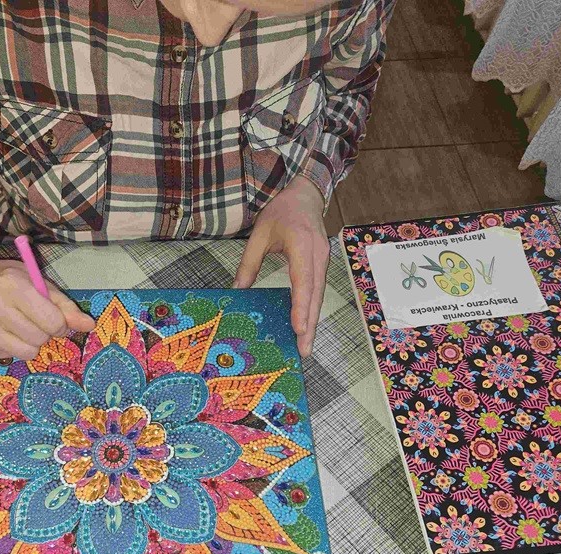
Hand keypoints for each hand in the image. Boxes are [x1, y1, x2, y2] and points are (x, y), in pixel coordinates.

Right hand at [0, 246, 94, 359]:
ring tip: (21, 326)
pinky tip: (4, 330)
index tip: (54, 318)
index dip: (59, 323)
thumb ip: (64, 305)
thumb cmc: (6, 279)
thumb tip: (89, 325)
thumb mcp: (37, 282)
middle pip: (40, 338)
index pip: (52, 320)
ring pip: (26, 352)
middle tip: (34, 320)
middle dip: (44, 332)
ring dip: (30, 342)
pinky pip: (11, 356)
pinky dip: (13, 346)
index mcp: (12, 285)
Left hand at [233, 175, 329, 356]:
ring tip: (306, 345)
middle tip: (304, 351)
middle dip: (310, 325)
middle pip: (315, 296)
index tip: (299, 328)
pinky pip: (318, 290)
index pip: (302, 282)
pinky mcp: (323, 264)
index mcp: (301, 246)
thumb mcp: (258, 234)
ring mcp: (323, 260)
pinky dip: (312, 309)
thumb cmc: (281, 212)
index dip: (301, 307)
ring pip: (319, 296)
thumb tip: (237, 291)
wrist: (306, 195)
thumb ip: (248, 264)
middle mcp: (317, 255)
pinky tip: (306, 325)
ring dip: (313, 321)